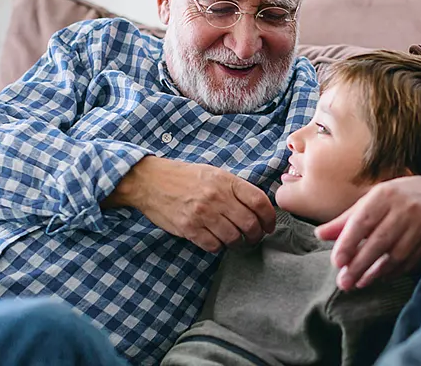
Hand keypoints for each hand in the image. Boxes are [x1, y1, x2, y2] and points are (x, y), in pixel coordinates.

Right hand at [105, 155, 275, 251]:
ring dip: (238, 243)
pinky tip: (216, 241)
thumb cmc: (184, 176)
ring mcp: (203, 214)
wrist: (150, 180)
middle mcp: (217, 197)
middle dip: (256, 235)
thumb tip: (257, 206)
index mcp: (226, 181)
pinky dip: (219, 247)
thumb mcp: (212, 173)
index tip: (269, 226)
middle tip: (254, 238)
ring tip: (235, 240)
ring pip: (234, 238)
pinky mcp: (189, 228)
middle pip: (250, 224)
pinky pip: (214, 246)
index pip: (259, 202)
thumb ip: (234, 187)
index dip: (270, 218)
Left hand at [316, 174, 420, 290]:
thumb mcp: (369, 202)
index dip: (349, 242)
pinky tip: (379, 277)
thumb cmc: (394, 199)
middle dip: (360, 264)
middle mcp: (404, 210)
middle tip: (344, 282)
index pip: (363, 221)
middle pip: (379, 241)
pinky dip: (393, 272)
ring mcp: (420, 226)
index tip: (337, 262)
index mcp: (384, 196)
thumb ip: (345, 221)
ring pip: (396, 254)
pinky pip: (409, 261)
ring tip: (358, 283)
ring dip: (375, 272)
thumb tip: (320, 235)